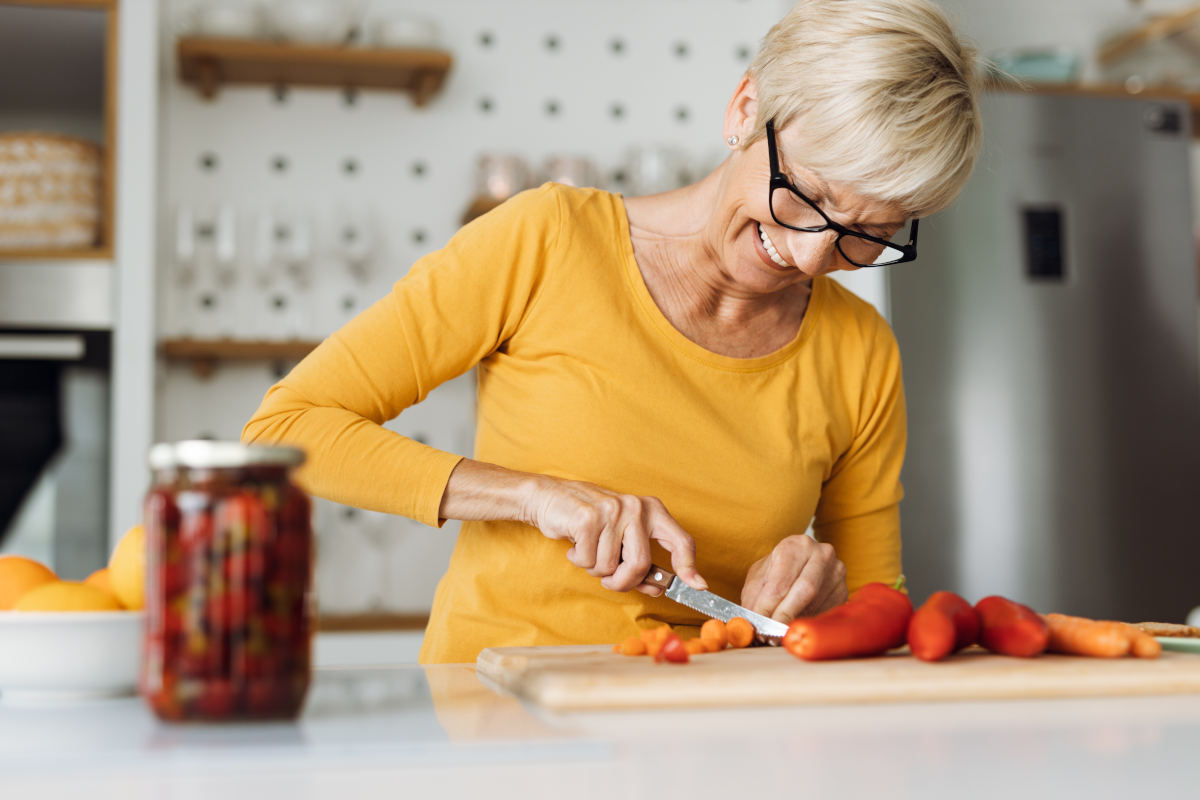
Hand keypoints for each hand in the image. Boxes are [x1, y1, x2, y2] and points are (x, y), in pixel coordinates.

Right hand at [524, 477, 706, 594]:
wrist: (551, 498)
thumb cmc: (589, 523)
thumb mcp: (621, 539)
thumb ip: (642, 563)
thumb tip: (658, 589)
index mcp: (651, 511)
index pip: (680, 540)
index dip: (689, 566)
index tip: (697, 586)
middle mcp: (636, 507)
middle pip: (640, 565)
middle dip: (623, 582)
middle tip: (609, 580)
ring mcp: (612, 510)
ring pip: (610, 567)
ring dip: (595, 569)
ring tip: (589, 551)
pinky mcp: (588, 518)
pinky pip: (588, 559)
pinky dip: (579, 560)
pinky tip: (576, 545)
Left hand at [741, 535, 846, 621]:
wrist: (801, 565)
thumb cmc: (776, 571)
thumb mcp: (759, 577)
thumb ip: (755, 597)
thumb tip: (750, 622)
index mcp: (797, 545)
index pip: (781, 580)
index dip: (768, 604)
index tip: (758, 621)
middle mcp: (821, 554)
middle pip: (805, 590)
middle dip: (785, 615)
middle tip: (769, 634)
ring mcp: (836, 572)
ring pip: (817, 603)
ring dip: (796, 621)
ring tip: (778, 631)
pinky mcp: (843, 591)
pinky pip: (827, 612)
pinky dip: (809, 623)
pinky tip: (796, 626)